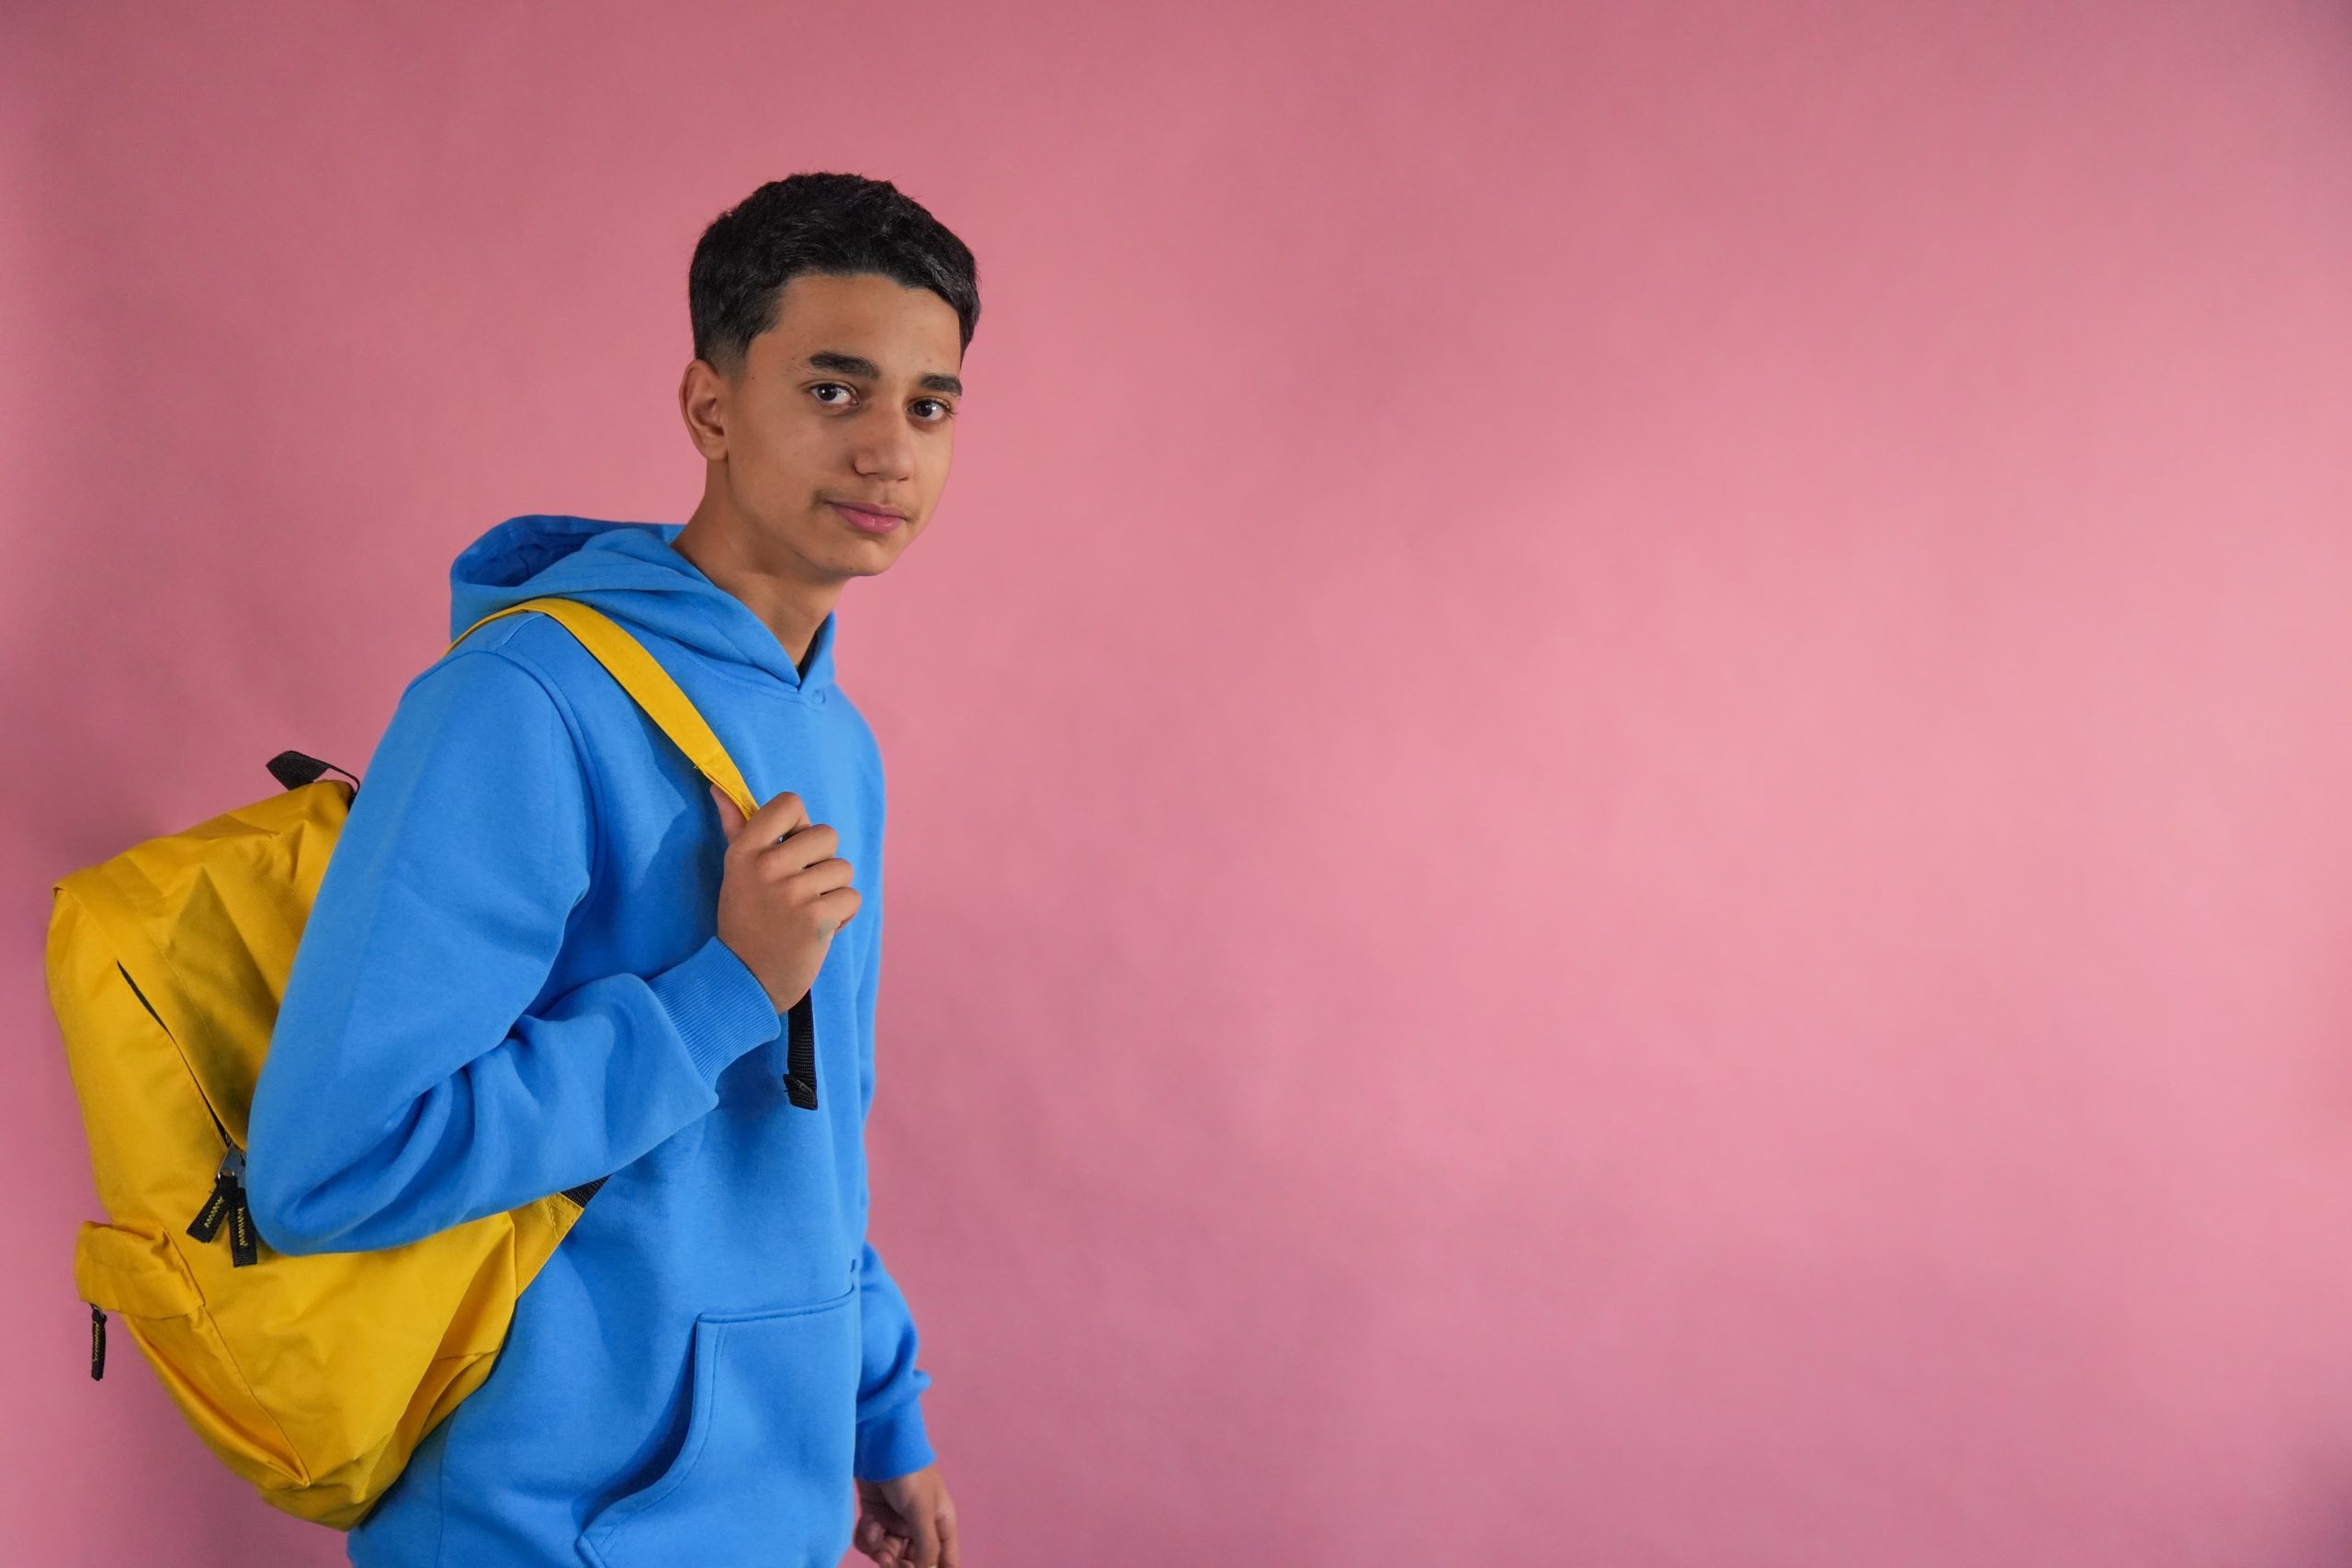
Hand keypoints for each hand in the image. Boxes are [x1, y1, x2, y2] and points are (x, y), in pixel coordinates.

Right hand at [706, 783, 858, 1011]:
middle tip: (799, 889)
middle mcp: (767, 866)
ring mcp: (792, 892)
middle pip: (827, 835)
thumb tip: (720, 788)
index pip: (790, 803)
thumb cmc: (745, 919)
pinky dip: (842, 916)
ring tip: (806, 912)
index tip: (790, 849)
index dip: (799, 825)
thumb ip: (736, 828)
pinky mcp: (816, 918)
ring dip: (833, 892)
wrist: (745, 979)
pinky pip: (852, 898)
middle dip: (822, 862)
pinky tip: (818, 929)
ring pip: (843, 869)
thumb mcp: (735, 871)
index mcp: (745, 849)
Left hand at [853, 1464, 958, 1567]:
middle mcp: (920, 1528)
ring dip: (878, 1546)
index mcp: (940, 1525)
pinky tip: (866, 1520)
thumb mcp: (921, 1510)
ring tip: (874, 1527)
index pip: (946, 1561)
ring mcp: (896, 1523)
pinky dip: (866, 1537)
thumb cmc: (909, 1473)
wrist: (878, 1445)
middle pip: (913, 1563)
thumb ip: (926, 1545)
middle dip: (897, 1563)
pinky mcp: (876, 1517)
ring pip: (888, 1555)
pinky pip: (871, 1543)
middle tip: (885, 1557)